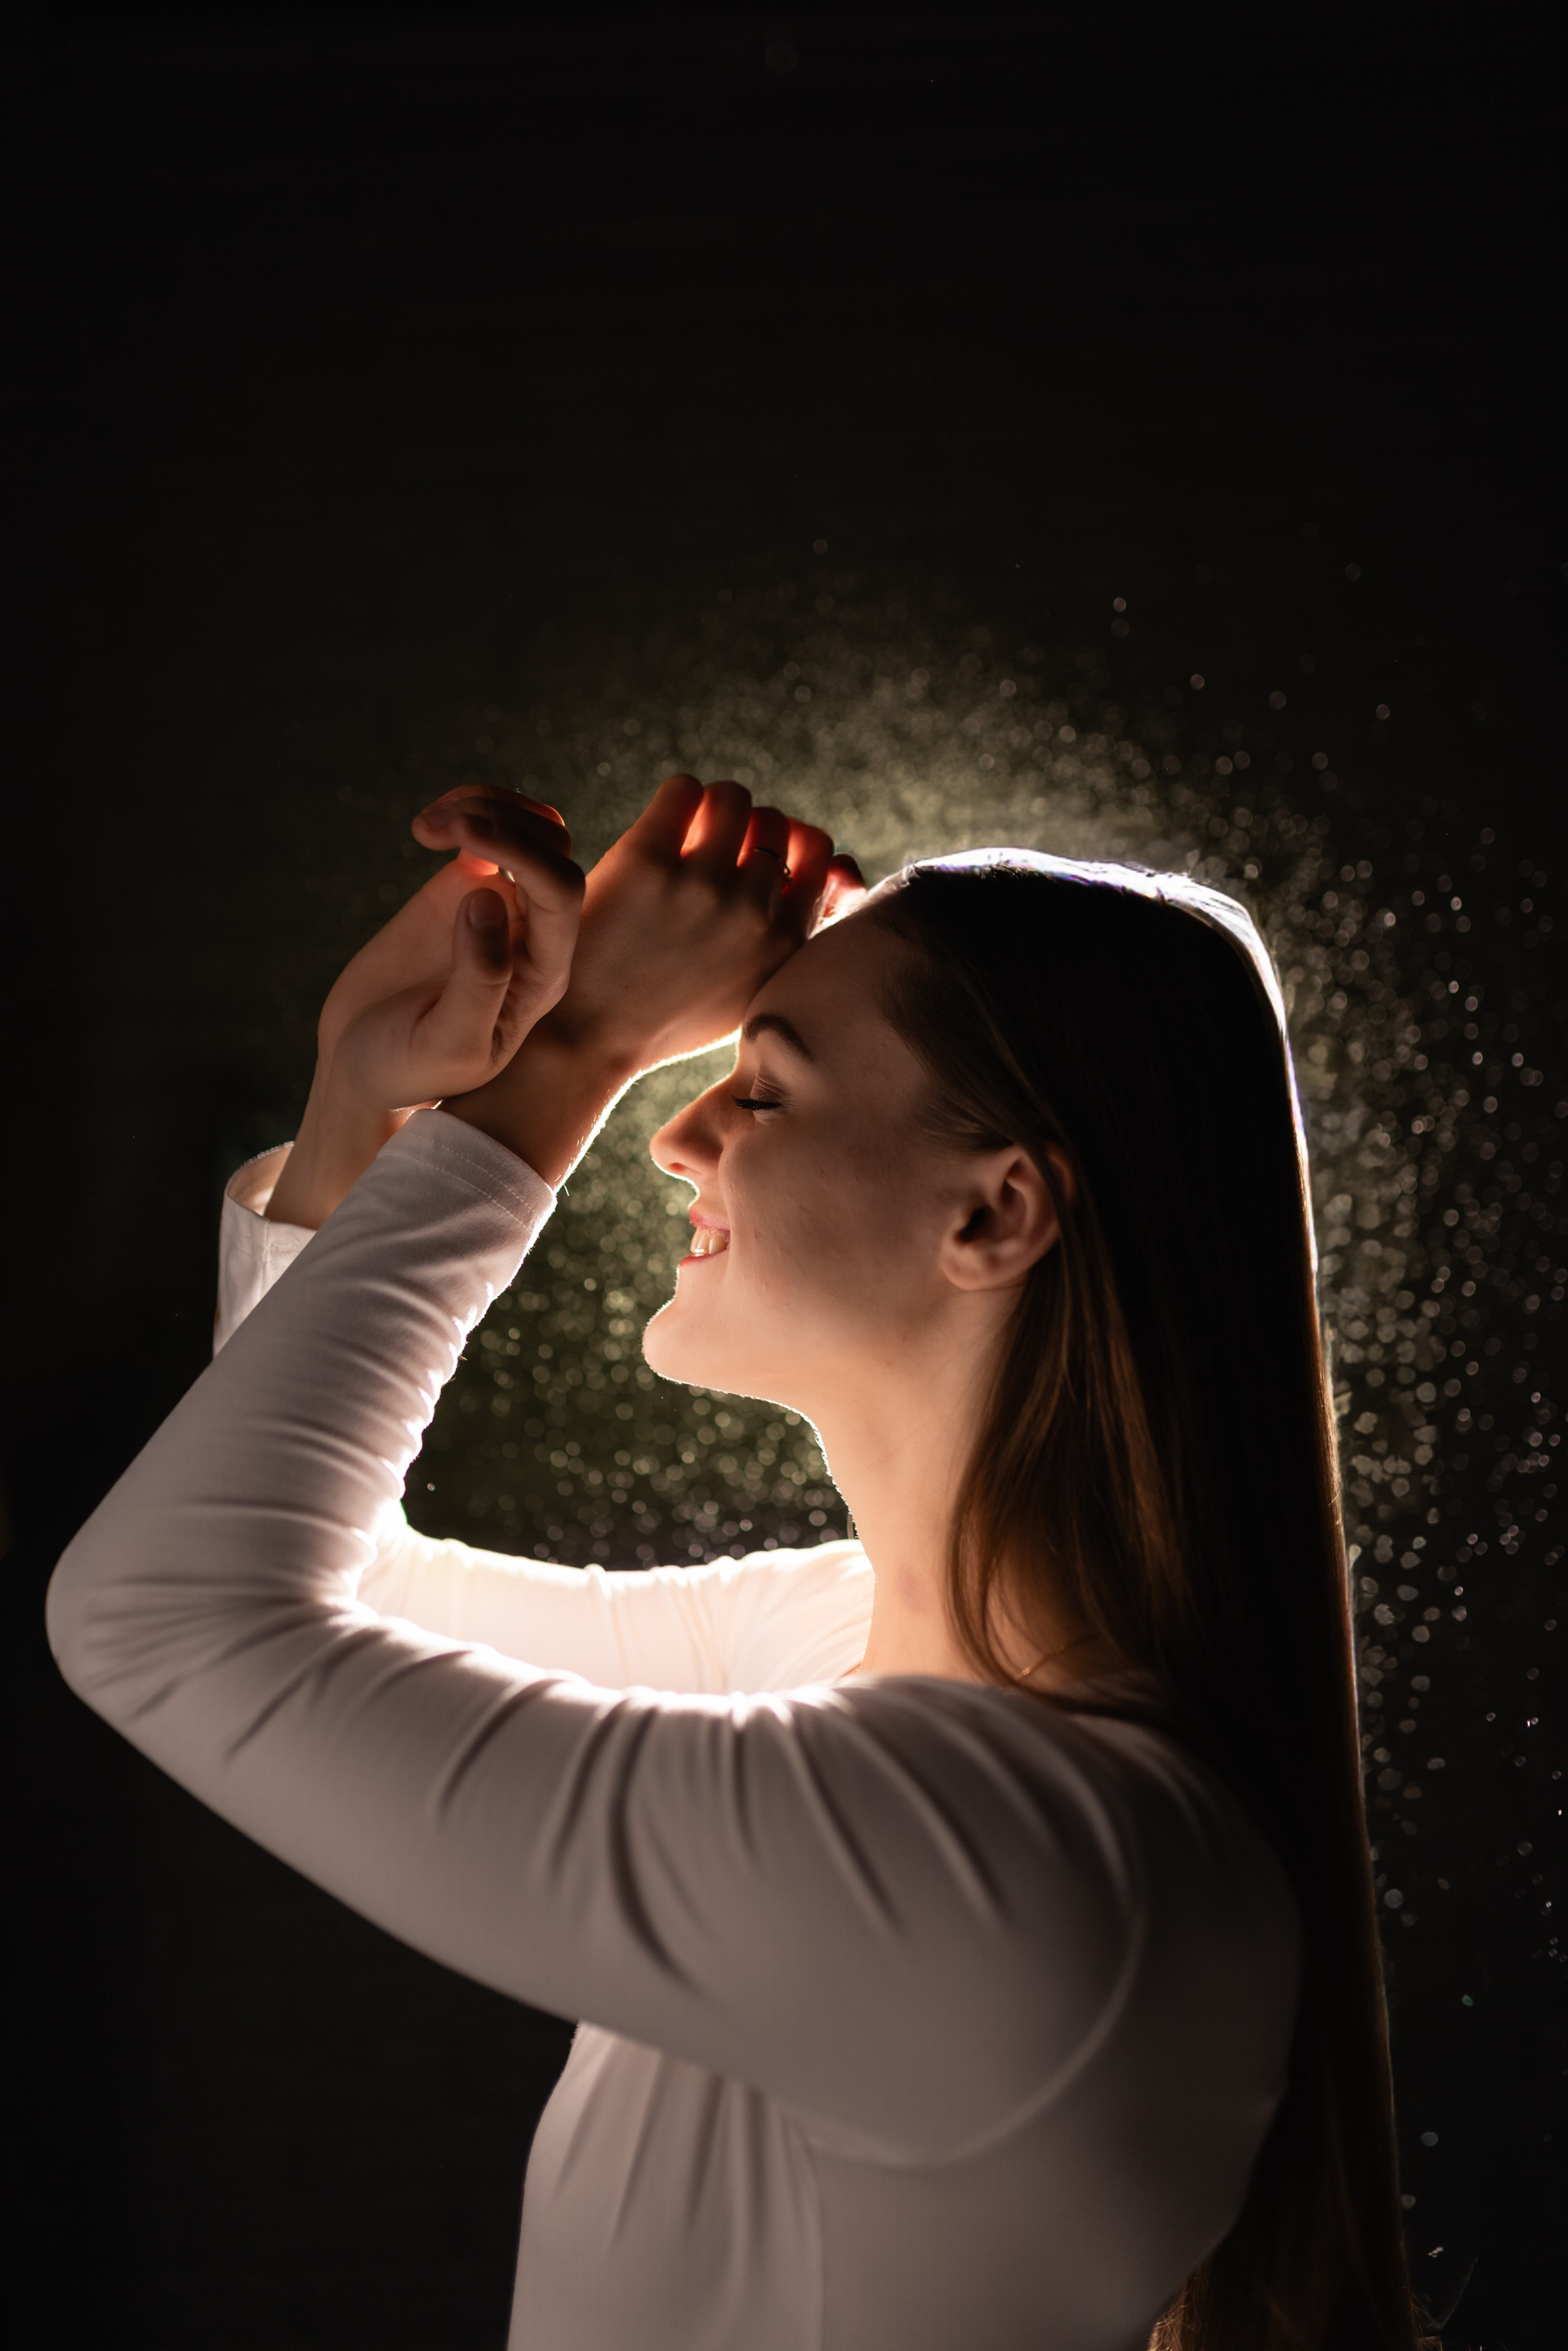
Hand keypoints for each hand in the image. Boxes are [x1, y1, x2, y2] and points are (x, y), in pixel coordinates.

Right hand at [266, 794, 583, 1227]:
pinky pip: (491, 829)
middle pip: (554, 849)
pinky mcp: (466, 886)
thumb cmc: (408, 1070)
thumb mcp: (447, 1047)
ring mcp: (503, 907)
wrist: (365, 1065)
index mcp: (543, 976)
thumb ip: (480, 982)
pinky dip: (465, 808)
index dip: (522, 852)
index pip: (561, 894)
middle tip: (437, 826)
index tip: (463, 836)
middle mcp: (534, 936)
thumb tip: (491, 897)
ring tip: (427, 825)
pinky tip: (424, 828)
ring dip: (484, 805)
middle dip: (502, 821)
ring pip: (530, 828)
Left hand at [437, 775, 864, 1184]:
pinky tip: (660, 832)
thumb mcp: (754, 988)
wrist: (588, 1038)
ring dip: (712, 809)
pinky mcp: (647, 862)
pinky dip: (677, 800)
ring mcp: (701, 884)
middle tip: (710, 856)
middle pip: (774, 822)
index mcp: (785, 943)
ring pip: (734, 798)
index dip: (788, 848)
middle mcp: (752, 910)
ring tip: (685, 837)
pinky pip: (685, 790)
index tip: (753, 865)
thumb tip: (846, 866)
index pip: (821, 852)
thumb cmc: (673, 1013)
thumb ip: (802, 929)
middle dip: (745, 831)